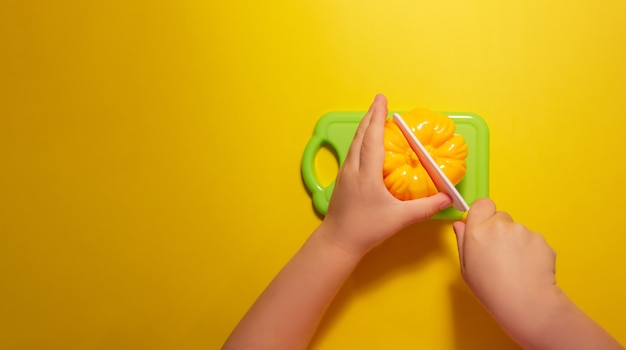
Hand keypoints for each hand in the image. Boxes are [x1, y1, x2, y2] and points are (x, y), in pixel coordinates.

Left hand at [319, 94, 451, 257]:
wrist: (337, 242)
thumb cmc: (366, 230)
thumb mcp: (399, 219)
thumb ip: (425, 208)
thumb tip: (447, 199)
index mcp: (366, 173)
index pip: (372, 138)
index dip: (377, 117)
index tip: (382, 100)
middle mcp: (353, 168)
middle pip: (361, 135)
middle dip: (371, 116)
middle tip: (380, 101)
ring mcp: (345, 174)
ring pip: (354, 143)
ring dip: (364, 127)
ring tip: (374, 116)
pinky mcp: (342, 180)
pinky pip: (352, 152)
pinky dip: (360, 141)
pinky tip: (366, 143)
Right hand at [452, 198, 559, 336]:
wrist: (525, 302)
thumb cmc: (491, 289)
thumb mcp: (466, 268)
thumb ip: (462, 241)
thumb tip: (460, 225)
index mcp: (477, 230)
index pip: (482, 204)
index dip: (483, 213)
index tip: (484, 226)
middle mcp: (499, 225)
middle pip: (500, 217)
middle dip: (500, 230)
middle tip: (499, 252)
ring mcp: (522, 230)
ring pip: (517, 229)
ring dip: (516, 241)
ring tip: (515, 265)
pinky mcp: (540, 238)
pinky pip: (533, 240)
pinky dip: (531, 250)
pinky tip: (528, 267)